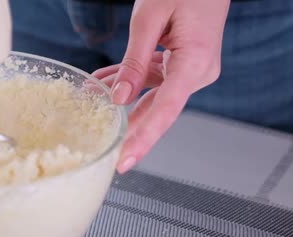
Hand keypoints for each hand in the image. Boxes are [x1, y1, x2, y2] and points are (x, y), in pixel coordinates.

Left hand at [92, 0, 229, 173]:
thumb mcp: (149, 19)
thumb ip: (134, 61)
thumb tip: (119, 99)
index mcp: (194, 63)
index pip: (166, 111)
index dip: (144, 139)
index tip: (125, 160)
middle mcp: (198, 71)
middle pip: (159, 109)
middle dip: (131, 130)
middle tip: (110, 154)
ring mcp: (192, 67)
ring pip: (153, 94)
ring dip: (123, 97)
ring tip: (94, 100)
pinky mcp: (184, 61)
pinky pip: (155, 77)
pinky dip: (132, 78)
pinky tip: (107, 79)